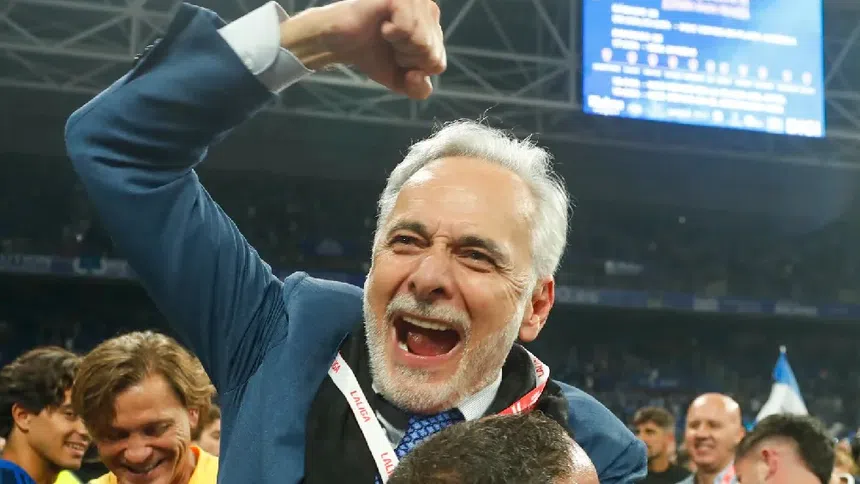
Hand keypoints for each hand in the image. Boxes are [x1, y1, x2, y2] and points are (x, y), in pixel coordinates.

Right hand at [281, 0, 445, 98]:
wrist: (341, 42)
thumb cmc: (372, 56)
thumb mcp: (401, 80)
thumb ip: (419, 89)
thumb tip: (419, 75)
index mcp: (433, 28)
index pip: (438, 63)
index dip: (413, 70)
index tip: (397, 58)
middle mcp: (428, 10)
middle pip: (431, 53)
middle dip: (406, 58)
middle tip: (390, 46)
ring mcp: (415, 1)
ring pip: (422, 42)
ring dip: (399, 47)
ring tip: (385, 35)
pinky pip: (407, 28)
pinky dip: (392, 34)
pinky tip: (383, 27)